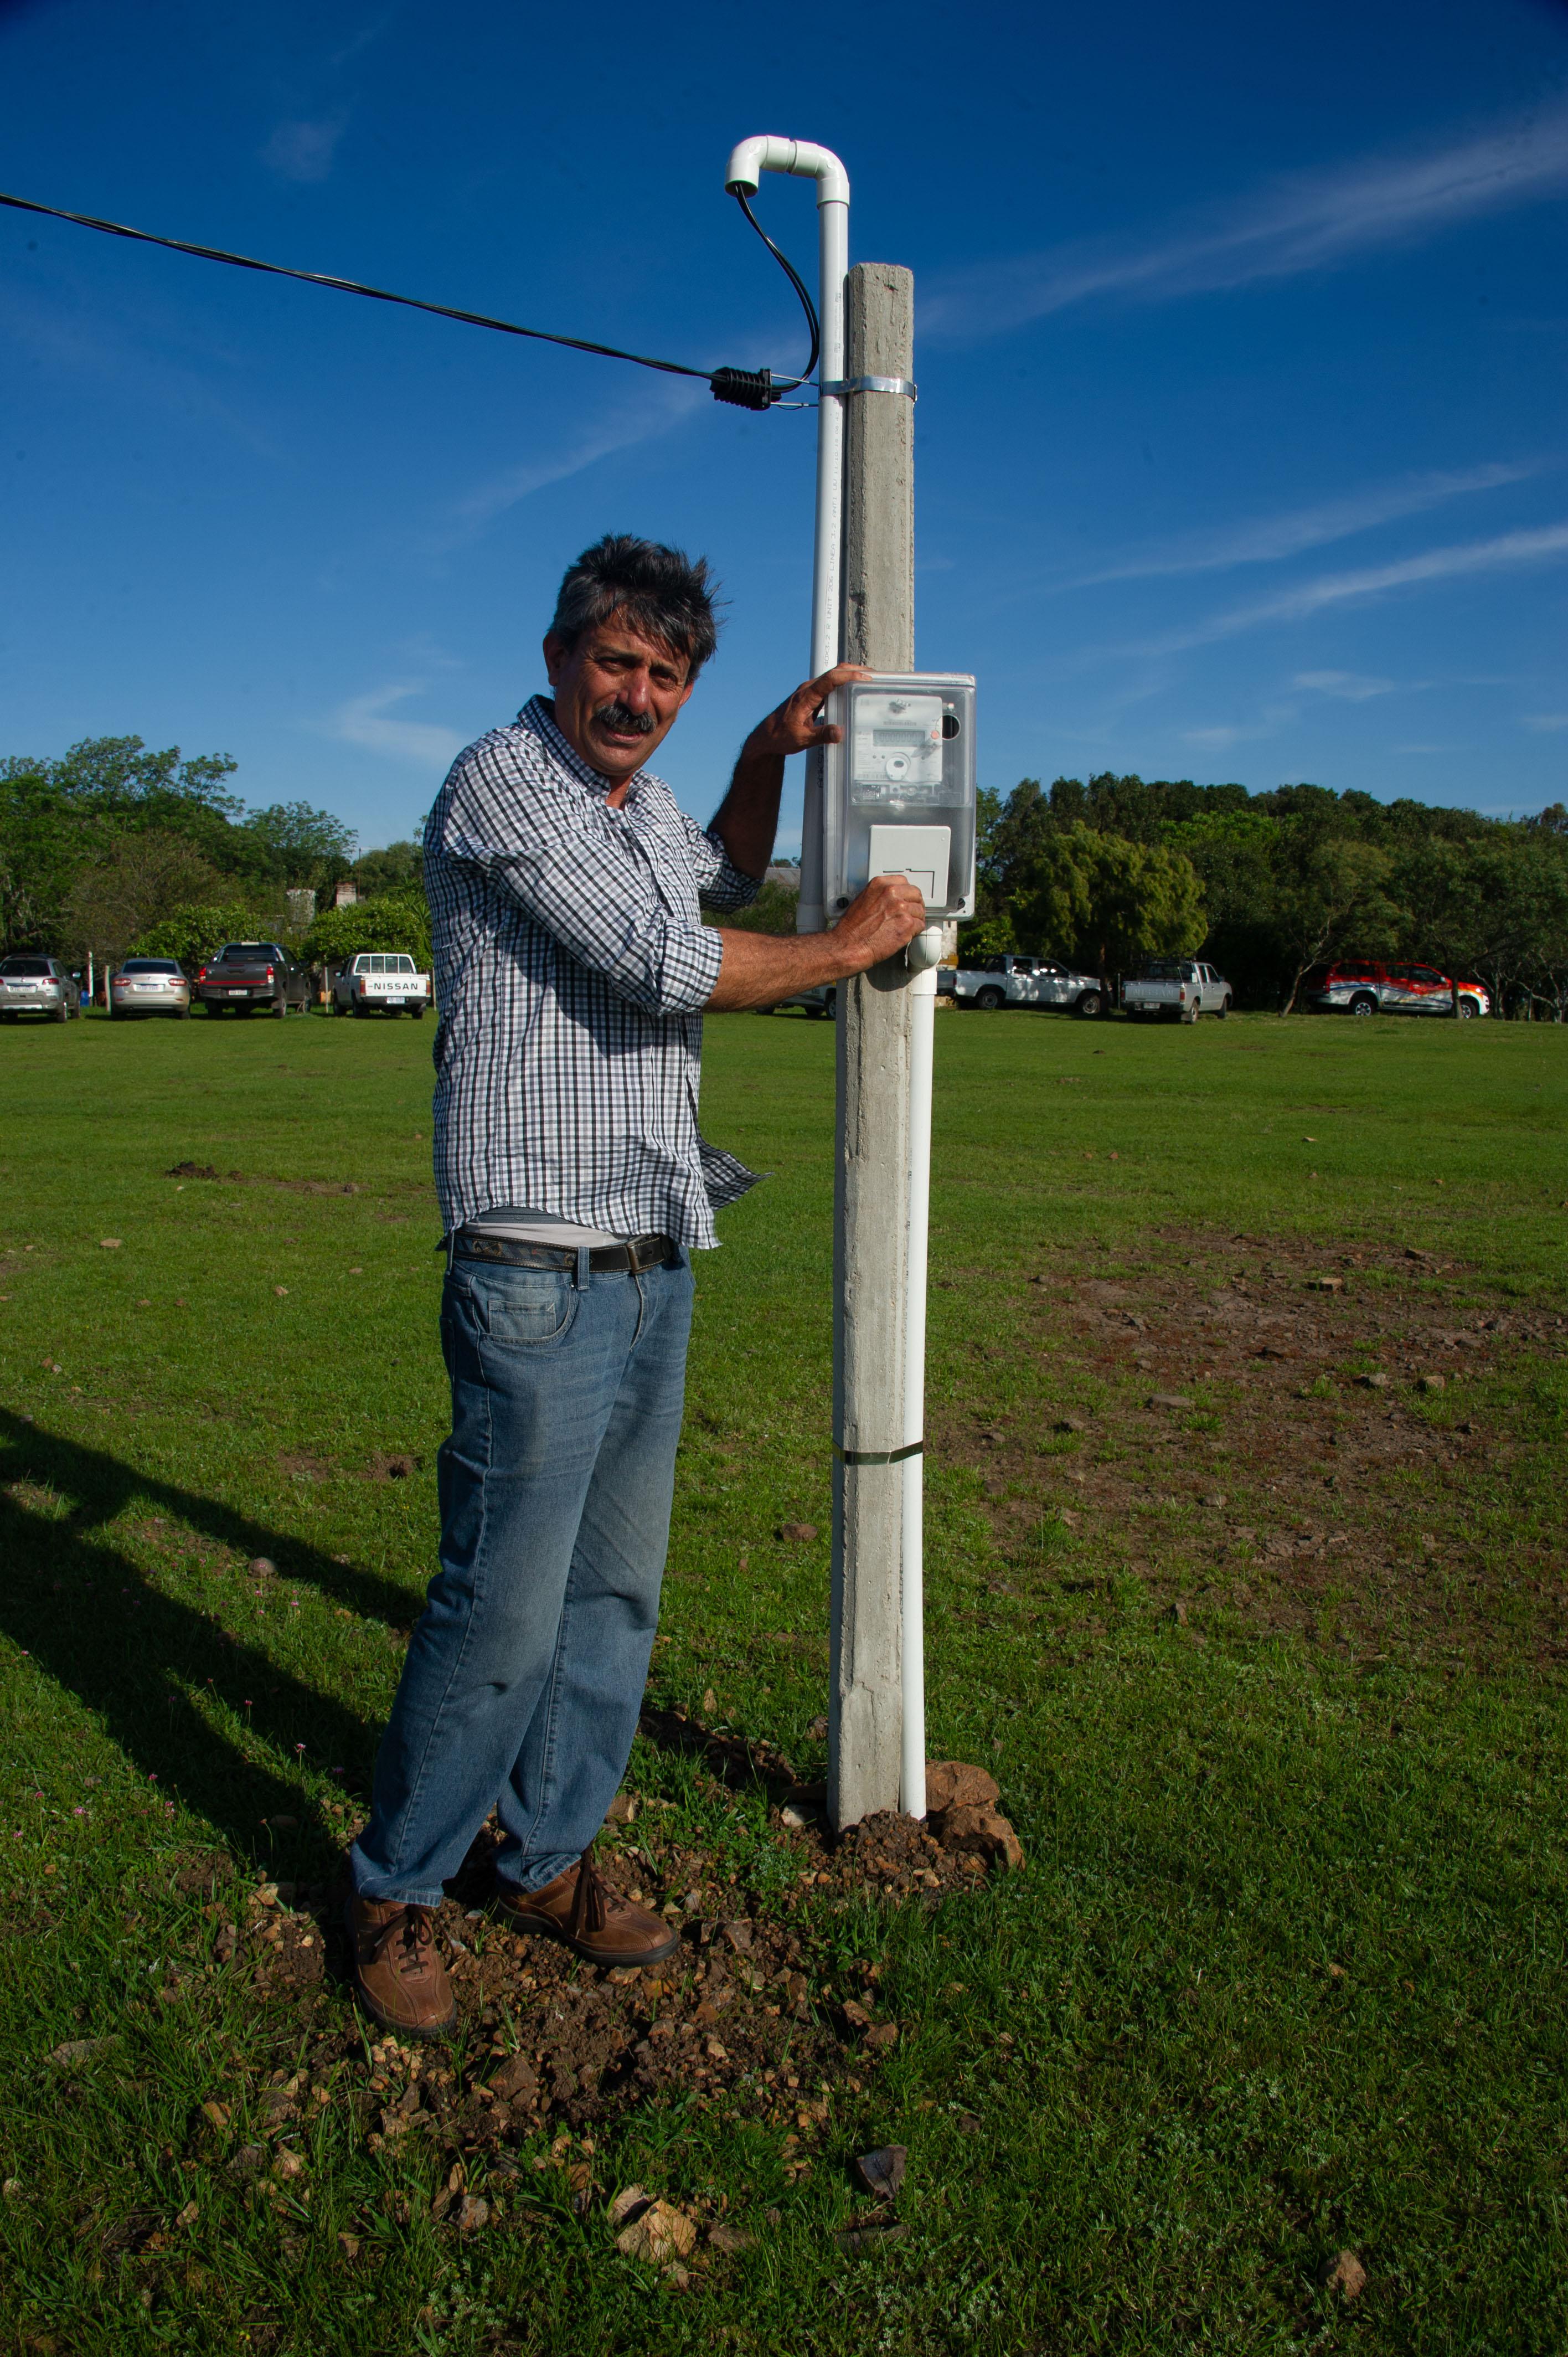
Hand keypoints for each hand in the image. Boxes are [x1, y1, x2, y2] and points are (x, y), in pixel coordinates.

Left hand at [743, 663, 870, 762]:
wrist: (766, 737)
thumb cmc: (780, 736)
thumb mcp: (802, 739)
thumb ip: (821, 735)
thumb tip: (839, 732)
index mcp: (806, 696)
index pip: (830, 679)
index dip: (849, 676)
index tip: (864, 677)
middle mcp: (807, 689)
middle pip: (834, 672)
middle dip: (854, 670)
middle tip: (873, 674)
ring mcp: (809, 692)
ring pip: (832, 676)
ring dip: (849, 675)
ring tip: (867, 679)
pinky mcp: (810, 697)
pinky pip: (829, 685)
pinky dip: (842, 683)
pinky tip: (851, 690)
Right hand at [832, 873, 928, 971]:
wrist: (849, 945)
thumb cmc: (852, 928)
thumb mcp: (863, 899)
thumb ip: (881, 895)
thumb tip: (894, 898)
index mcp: (880, 884)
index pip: (904, 882)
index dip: (907, 893)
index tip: (907, 899)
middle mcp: (892, 893)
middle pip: (916, 895)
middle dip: (915, 904)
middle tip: (911, 913)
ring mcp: (901, 909)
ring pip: (920, 911)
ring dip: (915, 919)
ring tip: (906, 926)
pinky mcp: (907, 925)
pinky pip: (920, 925)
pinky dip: (915, 931)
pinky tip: (905, 934)